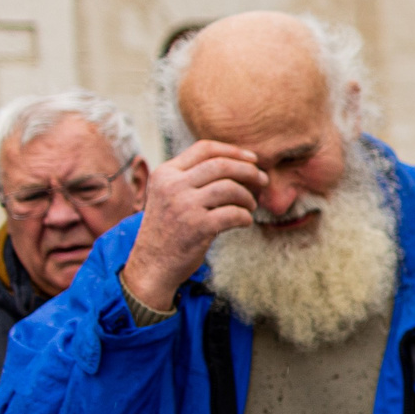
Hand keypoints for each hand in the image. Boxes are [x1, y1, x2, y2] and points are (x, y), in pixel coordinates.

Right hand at [120, 141, 264, 313]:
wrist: (152, 265)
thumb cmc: (168, 229)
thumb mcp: (169, 195)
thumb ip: (193, 178)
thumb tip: (239, 165)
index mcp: (165, 173)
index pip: (204, 148)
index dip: (233, 150)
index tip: (253, 159)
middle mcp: (172, 185)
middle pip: (221, 165)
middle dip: (249, 171)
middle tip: (263, 180)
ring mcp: (184, 205)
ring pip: (230, 188)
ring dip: (248, 197)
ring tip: (250, 205)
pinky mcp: (198, 227)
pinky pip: (234, 213)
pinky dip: (245, 217)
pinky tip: (245, 221)